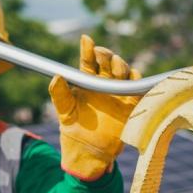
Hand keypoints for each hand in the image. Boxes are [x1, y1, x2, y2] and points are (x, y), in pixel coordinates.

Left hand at [48, 35, 141, 179]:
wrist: (89, 151)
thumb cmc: (74, 129)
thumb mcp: (63, 110)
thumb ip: (59, 94)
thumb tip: (56, 76)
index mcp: (87, 81)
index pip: (88, 61)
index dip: (88, 49)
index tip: (87, 40)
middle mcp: (103, 83)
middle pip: (108, 62)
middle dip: (106, 55)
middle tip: (102, 54)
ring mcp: (118, 93)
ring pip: (123, 72)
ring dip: (121, 65)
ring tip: (115, 66)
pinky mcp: (130, 104)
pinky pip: (136, 88)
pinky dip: (136, 80)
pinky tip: (132, 76)